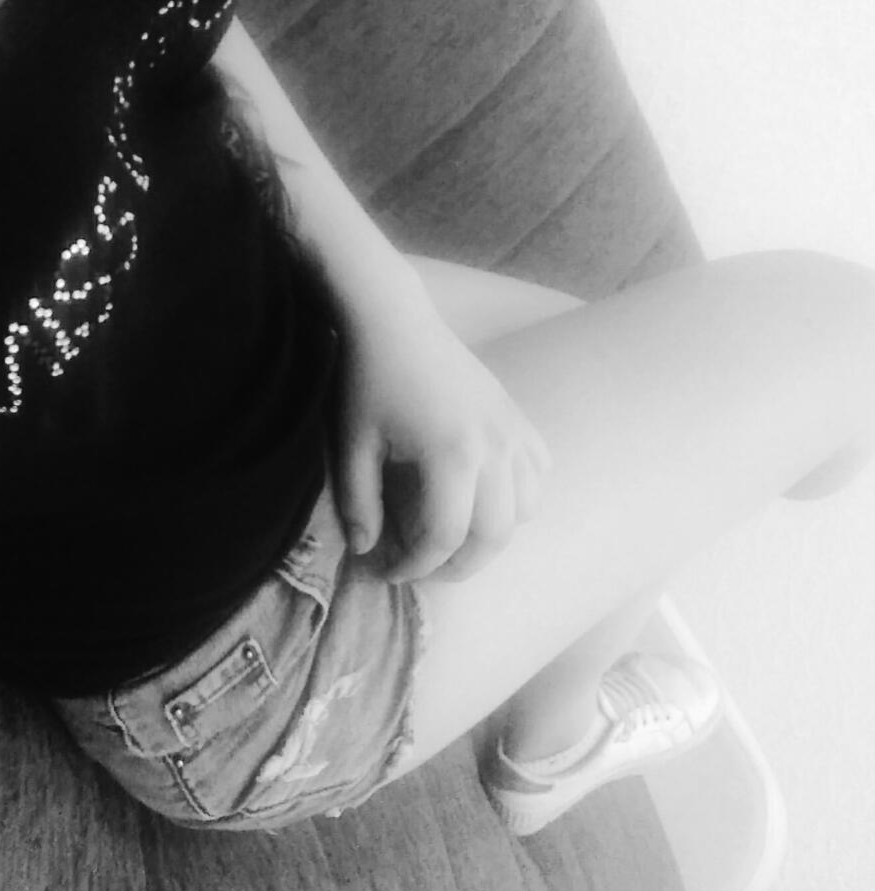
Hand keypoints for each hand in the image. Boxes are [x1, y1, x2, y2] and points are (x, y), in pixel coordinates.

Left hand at [332, 277, 552, 583]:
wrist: (393, 320)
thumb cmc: (367, 380)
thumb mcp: (351, 446)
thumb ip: (358, 504)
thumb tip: (367, 551)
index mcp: (451, 455)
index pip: (444, 537)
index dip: (414, 566)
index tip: (387, 570)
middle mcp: (494, 447)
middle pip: (494, 536)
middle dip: (459, 565)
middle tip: (424, 568)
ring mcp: (513, 431)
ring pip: (525, 509)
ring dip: (493, 535)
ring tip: (454, 537)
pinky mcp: (517, 417)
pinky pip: (539, 472)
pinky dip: (520, 497)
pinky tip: (486, 496)